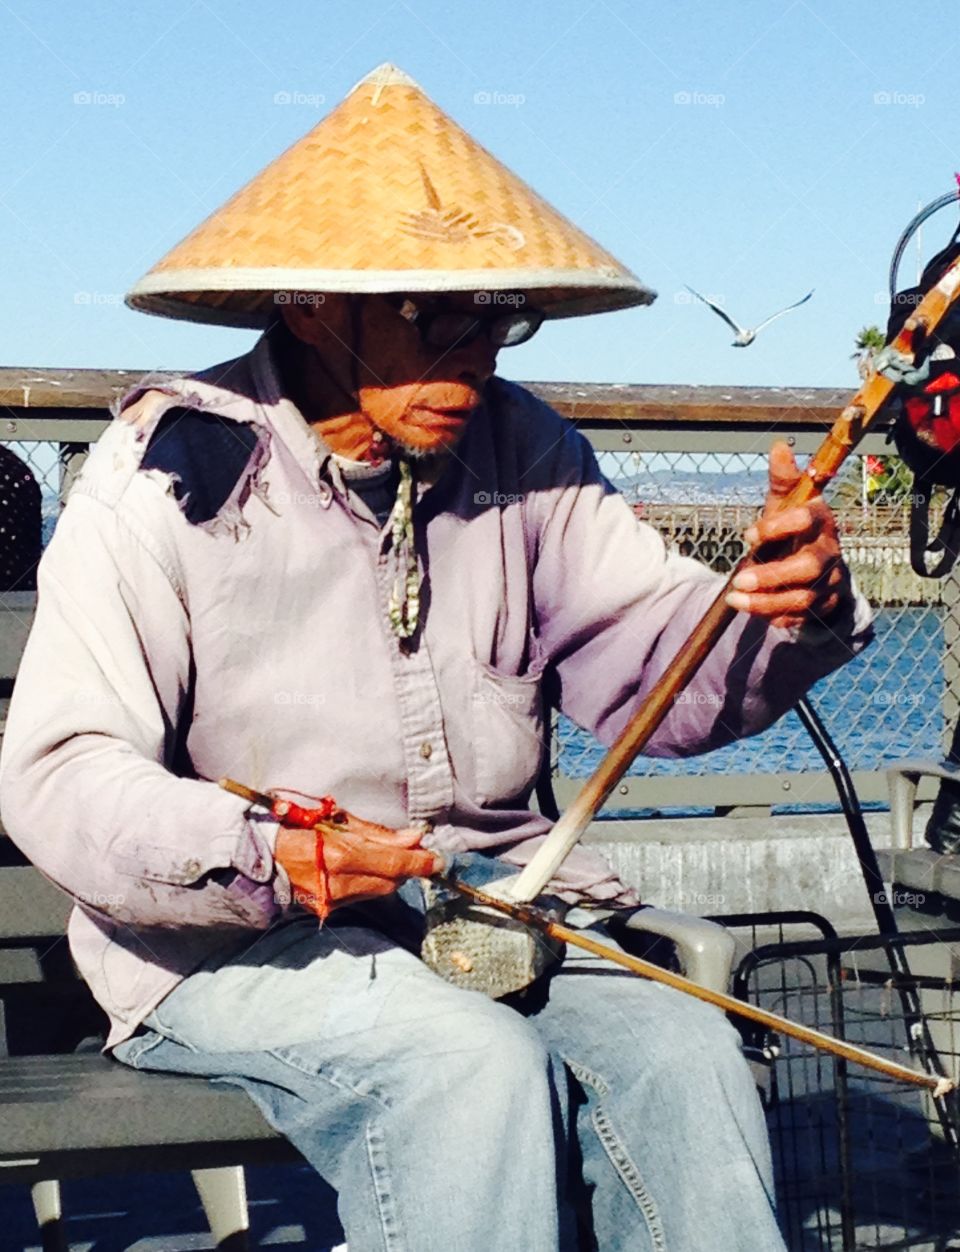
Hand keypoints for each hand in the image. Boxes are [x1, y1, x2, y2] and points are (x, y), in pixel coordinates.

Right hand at [275, 809, 442, 920]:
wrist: (254, 857)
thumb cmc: (295, 827)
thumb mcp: (335, 819)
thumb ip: (376, 833)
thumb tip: (413, 838)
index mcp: (341, 855)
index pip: (394, 863)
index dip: (421, 862)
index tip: (439, 859)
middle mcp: (339, 883)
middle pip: (390, 881)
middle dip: (406, 867)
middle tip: (415, 852)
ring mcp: (332, 899)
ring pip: (377, 891)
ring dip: (388, 875)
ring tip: (385, 856)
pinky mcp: (326, 909)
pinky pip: (359, 896)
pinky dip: (368, 882)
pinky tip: (362, 868)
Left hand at [724, 441, 851, 630]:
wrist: (820, 567)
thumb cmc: (796, 529)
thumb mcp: (787, 504)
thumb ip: (783, 480)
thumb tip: (779, 446)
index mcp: (820, 521)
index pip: (807, 519)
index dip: (777, 526)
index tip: (747, 534)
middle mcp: (829, 552)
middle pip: (808, 566)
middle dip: (772, 575)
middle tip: (739, 579)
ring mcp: (828, 582)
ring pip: (803, 598)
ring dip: (767, 602)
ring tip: (735, 599)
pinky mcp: (823, 607)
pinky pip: (800, 618)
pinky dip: (775, 616)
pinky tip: (753, 612)